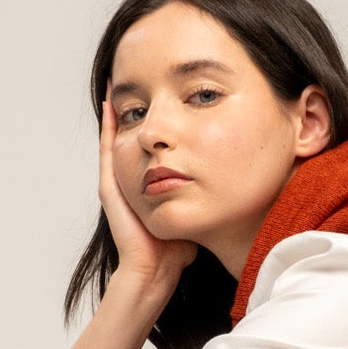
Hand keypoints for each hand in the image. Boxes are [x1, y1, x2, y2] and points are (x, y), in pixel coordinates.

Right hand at [99, 87, 198, 290]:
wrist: (155, 271)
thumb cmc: (179, 249)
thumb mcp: (197, 207)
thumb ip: (209, 191)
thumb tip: (240, 174)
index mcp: (150, 183)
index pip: (154, 145)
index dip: (158, 122)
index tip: (167, 94)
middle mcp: (132, 179)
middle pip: (133, 134)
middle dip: (138, 108)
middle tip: (139, 77)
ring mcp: (119, 181)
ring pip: (118, 136)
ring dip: (120, 110)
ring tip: (118, 80)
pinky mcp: (111, 188)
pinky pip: (108, 148)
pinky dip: (108, 126)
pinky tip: (111, 103)